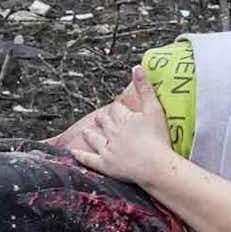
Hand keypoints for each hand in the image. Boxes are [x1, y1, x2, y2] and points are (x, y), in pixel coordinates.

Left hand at [53, 65, 176, 188]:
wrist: (155, 165)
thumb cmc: (158, 138)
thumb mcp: (154, 109)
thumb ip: (145, 88)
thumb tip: (136, 67)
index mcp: (124, 118)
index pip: (117, 109)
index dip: (117, 108)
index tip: (117, 107)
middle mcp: (113, 132)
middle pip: (105, 122)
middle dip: (103, 119)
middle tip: (99, 118)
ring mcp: (107, 149)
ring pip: (95, 139)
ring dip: (90, 134)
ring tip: (86, 131)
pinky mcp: (105, 165)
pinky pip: (89, 159)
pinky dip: (80, 155)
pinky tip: (72, 152)